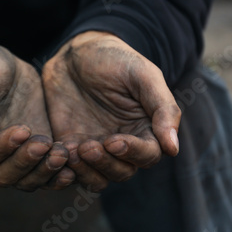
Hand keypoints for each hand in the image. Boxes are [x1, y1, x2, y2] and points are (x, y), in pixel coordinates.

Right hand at [0, 41, 73, 190]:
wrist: (0, 61)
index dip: (1, 149)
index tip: (22, 130)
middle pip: (4, 177)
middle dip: (26, 163)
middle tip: (45, 143)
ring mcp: (10, 158)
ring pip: (26, 180)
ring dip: (44, 171)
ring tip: (62, 153)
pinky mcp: (32, 154)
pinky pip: (44, 174)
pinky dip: (56, 175)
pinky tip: (72, 168)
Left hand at [42, 31, 180, 190]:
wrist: (75, 53)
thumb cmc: (115, 59)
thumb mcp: (143, 75)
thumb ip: (162, 108)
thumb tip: (172, 148)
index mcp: (146, 128)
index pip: (148, 156)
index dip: (133, 153)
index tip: (114, 140)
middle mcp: (122, 144)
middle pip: (122, 172)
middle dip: (106, 164)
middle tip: (88, 146)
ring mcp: (95, 146)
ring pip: (97, 178)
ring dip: (86, 172)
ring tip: (73, 151)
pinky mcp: (70, 145)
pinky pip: (70, 169)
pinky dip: (66, 168)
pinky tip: (58, 152)